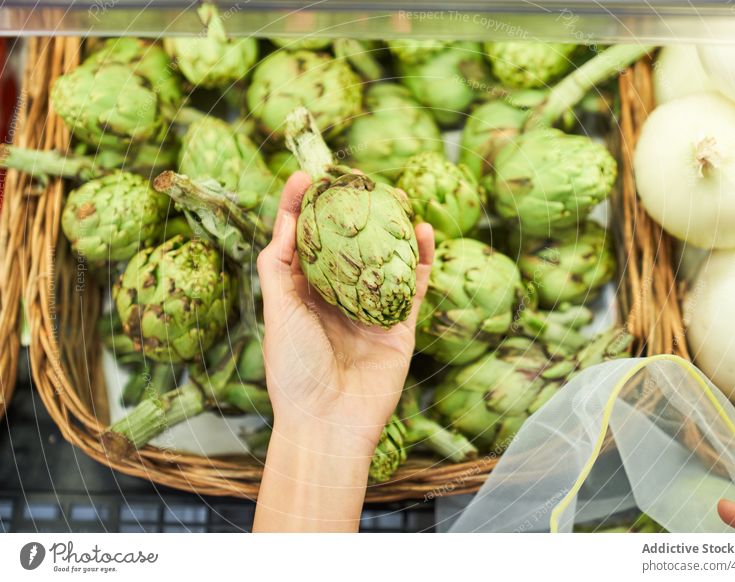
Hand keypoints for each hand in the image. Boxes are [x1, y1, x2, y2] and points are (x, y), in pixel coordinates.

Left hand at [257, 171, 434, 451]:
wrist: (329, 422)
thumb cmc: (294, 369)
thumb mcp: (277, 311)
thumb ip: (279, 266)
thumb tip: (286, 221)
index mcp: (302, 294)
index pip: (302, 241)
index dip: (303, 208)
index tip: (307, 175)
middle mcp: (336, 298)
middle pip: (347, 245)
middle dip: (353, 212)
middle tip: (360, 178)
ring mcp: (369, 310)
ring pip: (383, 259)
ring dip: (391, 228)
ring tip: (396, 195)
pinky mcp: (399, 325)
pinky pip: (412, 285)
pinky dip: (421, 258)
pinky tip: (423, 230)